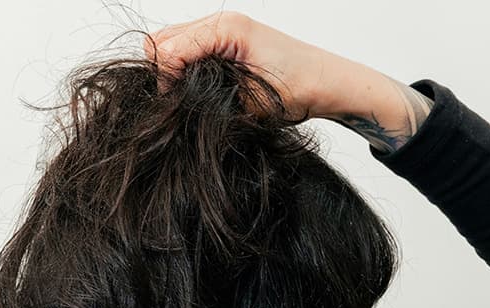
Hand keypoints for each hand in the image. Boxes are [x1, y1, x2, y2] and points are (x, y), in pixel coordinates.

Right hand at [143, 11, 372, 121]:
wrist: (327, 83)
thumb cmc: (298, 88)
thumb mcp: (247, 99)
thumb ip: (204, 95)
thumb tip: (174, 101)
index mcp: (226, 28)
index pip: (168, 50)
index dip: (166, 82)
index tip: (178, 104)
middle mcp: (222, 21)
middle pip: (162, 40)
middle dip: (165, 72)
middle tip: (181, 98)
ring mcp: (223, 28)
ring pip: (171, 42)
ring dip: (174, 68)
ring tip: (191, 93)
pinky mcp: (226, 39)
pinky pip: (188, 46)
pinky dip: (185, 65)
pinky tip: (201, 85)